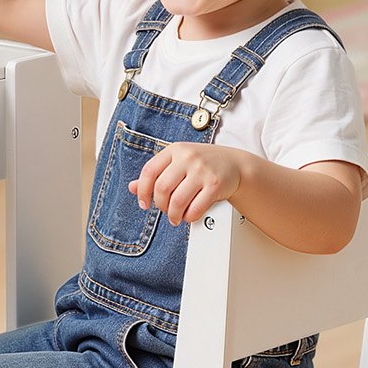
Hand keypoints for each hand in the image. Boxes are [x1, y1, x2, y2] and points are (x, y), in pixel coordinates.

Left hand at [130, 142, 244, 226]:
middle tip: (165, 210)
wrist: (235, 164)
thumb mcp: (177, 162)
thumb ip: (156, 173)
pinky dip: (189, 216)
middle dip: (160, 205)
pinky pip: (196, 208)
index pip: (149, 171)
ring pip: (177, 201)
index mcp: (174, 150)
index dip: (142, 191)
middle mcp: (187, 158)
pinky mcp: (215, 184)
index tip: (144, 203)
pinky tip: (189, 215)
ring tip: (176, 217)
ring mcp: (202, 170)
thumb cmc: (202, 164)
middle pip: (162, 188)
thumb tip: (132, 187)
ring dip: (174, 215)